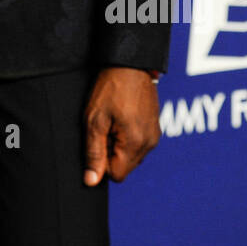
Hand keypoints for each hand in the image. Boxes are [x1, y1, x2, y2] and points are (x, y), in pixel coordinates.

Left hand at [83, 67, 159, 185]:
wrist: (131, 64)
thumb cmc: (111, 89)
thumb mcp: (95, 120)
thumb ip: (94, 153)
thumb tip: (91, 181)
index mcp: (135, 143)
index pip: (117, 175)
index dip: (102, 162)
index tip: (97, 139)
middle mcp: (149, 143)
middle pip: (125, 167)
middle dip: (111, 153)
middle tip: (104, 127)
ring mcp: (154, 135)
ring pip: (132, 156)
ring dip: (119, 145)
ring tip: (113, 120)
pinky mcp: (155, 128)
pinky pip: (139, 144)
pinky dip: (128, 137)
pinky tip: (121, 117)